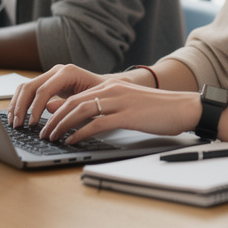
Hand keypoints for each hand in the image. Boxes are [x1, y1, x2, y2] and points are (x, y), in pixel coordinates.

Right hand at [7, 64, 111, 128]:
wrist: (107, 88)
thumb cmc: (102, 95)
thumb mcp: (90, 102)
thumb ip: (70, 105)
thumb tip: (49, 111)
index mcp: (68, 73)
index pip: (44, 90)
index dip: (35, 108)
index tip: (32, 124)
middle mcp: (57, 71)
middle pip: (30, 87)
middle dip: (21, 107)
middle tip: (18, 125)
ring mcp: (50, 76)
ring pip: (25, 87)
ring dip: (16, 105)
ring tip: (13, 122)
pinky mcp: (47, 83)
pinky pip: (28, 91)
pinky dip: (20, 103)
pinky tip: (17, 116)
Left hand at [8, 65, 199, 143]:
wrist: (184, 108)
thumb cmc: (158, 111)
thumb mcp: (128, 106)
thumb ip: (106, 109)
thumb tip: (82, 117)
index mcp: (112, 87)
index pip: (76, 96)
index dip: (57, 110)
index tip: (45, 123)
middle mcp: (113, 91)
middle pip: (73, 101)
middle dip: (53, 118)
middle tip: (42, 132)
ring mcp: (120, 101)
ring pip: (81, 110)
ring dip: (62, 125)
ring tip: (51, 137)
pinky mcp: (128, 115)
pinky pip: (97, 123)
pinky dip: (80, 132)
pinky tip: (71, 141)